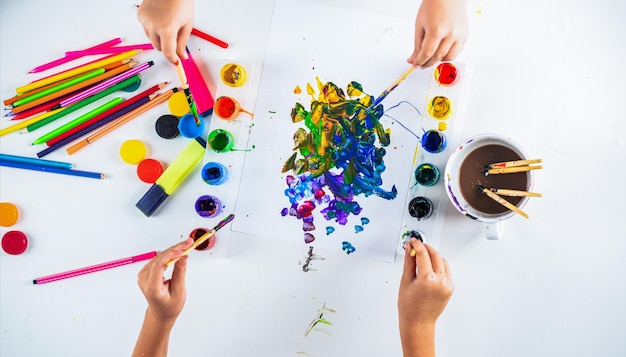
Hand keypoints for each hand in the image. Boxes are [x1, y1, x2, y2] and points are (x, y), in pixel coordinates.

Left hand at [136, 237, 193, 322]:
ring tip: (187, 246)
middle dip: (176, 249)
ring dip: (174, 250)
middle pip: (160, 258)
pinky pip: (159, 258)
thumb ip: (180, 273)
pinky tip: (179, 251)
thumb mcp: (179, 291)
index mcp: (151, 287)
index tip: (183, 250)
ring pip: (160, 256)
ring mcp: (144, 274)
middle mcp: (144, 279)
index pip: (159, 265)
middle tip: (189, 242)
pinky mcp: (147, 271)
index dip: (171, 255)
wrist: (161, 312)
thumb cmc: (169, 306)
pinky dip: (169, 254)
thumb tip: (183, 257)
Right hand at [137, 0, 194, 63]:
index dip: (172, 59)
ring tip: (168, 24)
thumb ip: (183, 42)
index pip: (167, 52)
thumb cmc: (181, 1)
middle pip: (159, 47)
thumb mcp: (187, 24)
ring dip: (159, 38)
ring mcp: (145, 20)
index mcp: (167, 28)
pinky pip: (146, 29)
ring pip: (151, 39)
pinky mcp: (140, 15)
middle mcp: (153, 25)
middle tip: (175, 38)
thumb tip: (181, 56)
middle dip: (167, 46)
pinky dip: (153, 28)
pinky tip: (160, 19)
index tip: (176, 61)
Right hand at [398, 239, 452, 355]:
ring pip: (442, 261)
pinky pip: (446, 270)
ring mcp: (447, 285)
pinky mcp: (450, 288)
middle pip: (435, 255)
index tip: (413, 241)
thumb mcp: (405, 281)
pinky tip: (430, 265)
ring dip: (434, 255)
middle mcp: (440, 281)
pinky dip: (439, 264)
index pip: (423, 254)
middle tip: (417, 246)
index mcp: (427, 279)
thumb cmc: (409, 306)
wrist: (418, 322)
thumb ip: (409, 262)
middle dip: (426, 248)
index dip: (417, 245)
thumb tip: (410, 248)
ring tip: (423, 256)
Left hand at [407, 0, 467, 67]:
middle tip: (421, 64)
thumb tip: (414, 59)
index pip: (427, 53)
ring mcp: (460, 35)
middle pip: (438, 57)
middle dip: (428, 63)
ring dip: (438, 61)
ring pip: (449, 57)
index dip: (420, 61)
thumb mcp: (420, 25)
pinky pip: (457, 51)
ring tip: (431, 58)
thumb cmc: (434, 5)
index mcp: (437, 30)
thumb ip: (417, 44)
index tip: (416, 64)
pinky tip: (441, 53)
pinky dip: (448, 55)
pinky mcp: (465, 35)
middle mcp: (451, 33)